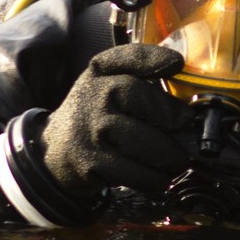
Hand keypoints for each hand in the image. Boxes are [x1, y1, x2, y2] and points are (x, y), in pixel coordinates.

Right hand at [40, 44, 195, 196]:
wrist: (54, 150)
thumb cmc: (93, 113)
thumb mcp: (103, 81)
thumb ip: (136, 68)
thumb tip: (179, 71)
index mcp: (99, 73)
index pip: (130, 60)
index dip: (154, 59)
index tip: (177, 64)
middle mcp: (94, 97)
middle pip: (151, 108)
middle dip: (176, 124)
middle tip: (185, 133)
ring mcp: (92, 130)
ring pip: (149, 144)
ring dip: (171, 158)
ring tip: (176, 161)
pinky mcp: (92, 162)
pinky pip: (138, 172)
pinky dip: (155, 179)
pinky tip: (160, 178)